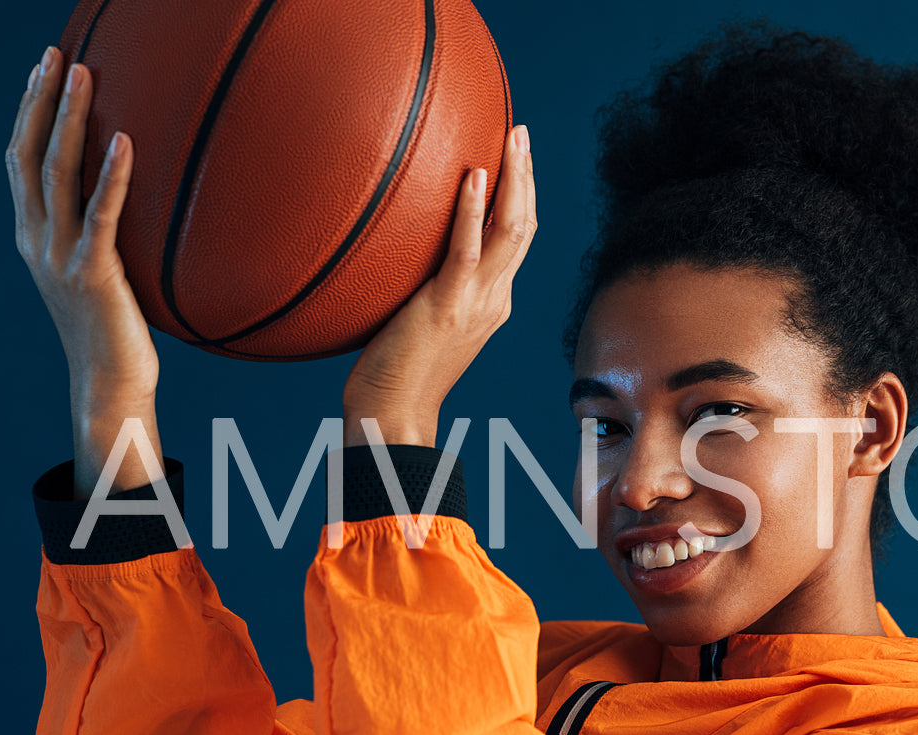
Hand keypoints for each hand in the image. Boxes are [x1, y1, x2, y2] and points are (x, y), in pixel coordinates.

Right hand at [7, 46, 162, 495]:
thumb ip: (105, 236)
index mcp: (35, 237)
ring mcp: (60, 256)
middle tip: (56, 55)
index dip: (28, 114)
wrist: (111, 385)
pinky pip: (100, 215)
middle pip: (27, 154)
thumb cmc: (117, 332)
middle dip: (39, 100)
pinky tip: (124, 141)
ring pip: (55, 173)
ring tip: (84, 74)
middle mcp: (37, 240)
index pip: (21, 162)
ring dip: (68, 119)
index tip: (43, 71)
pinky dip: (110, 176)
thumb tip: (139, 205)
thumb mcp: (103, 274)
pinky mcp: (92, 274)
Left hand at [342, 123, 536, 447]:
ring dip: (515, 181)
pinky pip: (467, 251)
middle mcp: (494, 299)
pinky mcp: (449, 307)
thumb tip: (390, 251)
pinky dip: (473, 211)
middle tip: (521, 132)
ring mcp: (477, 303)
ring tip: (512, 140)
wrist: (392, 417)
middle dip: (527, 176)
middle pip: (525, 227)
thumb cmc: (391, 375)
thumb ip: (419, 285)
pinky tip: (474, 175)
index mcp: (491, 301)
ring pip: (512, 232)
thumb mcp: (415, 320)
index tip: (514, 157)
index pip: (517, 240)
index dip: (521, 196)